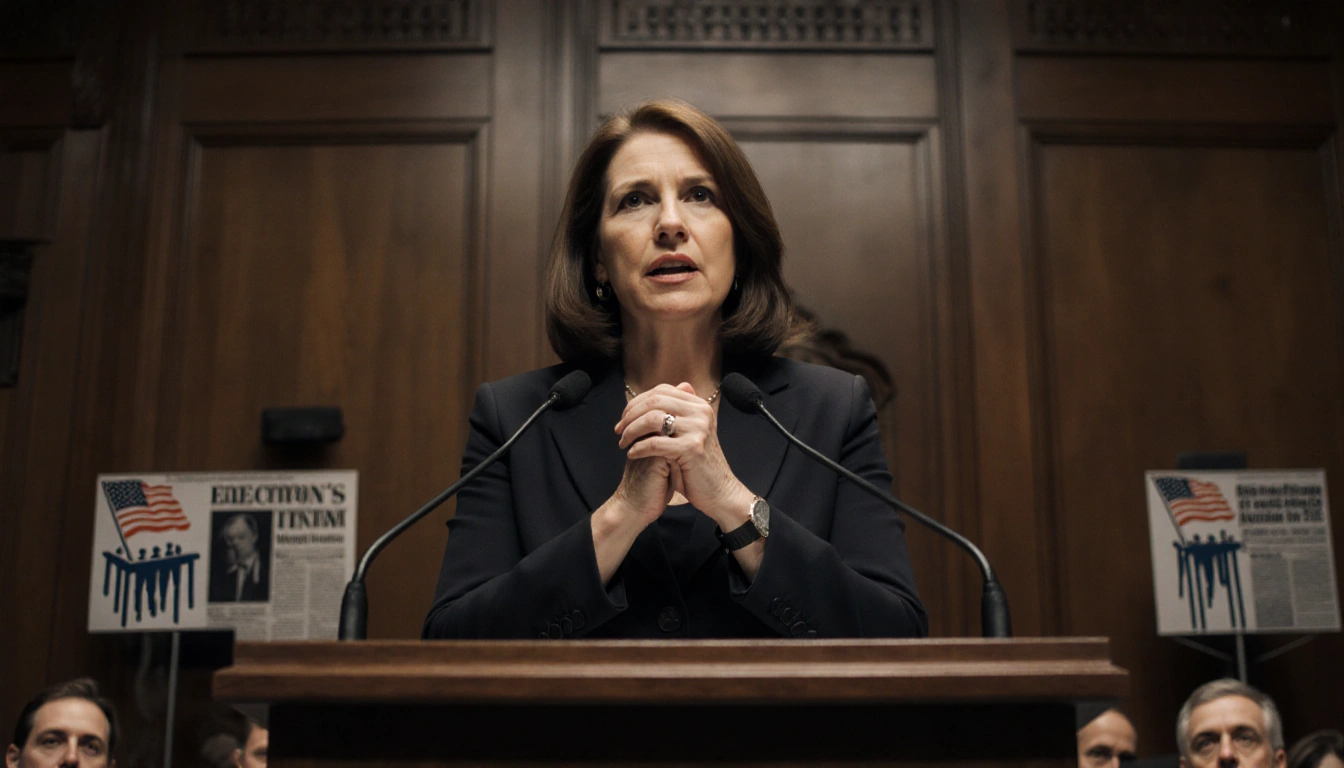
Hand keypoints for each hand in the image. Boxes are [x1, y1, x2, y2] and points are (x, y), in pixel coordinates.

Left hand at [615, 382, 752, 529]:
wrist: (718, 492)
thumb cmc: (696, 466)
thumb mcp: (685, 435)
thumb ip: (672, 416)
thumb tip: (649, 399)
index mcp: (699, 406)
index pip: (661, 391)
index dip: (637, 402)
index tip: (624, 417)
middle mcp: (701, 412)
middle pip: (655, 401)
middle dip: (630, 415)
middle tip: (619, 430)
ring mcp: (698, 428)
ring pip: (652, 419)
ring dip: (632, 431)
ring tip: (623, 443)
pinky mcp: (692, 447)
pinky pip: (655, 443)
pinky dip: (639, 448)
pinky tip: (632, 454)